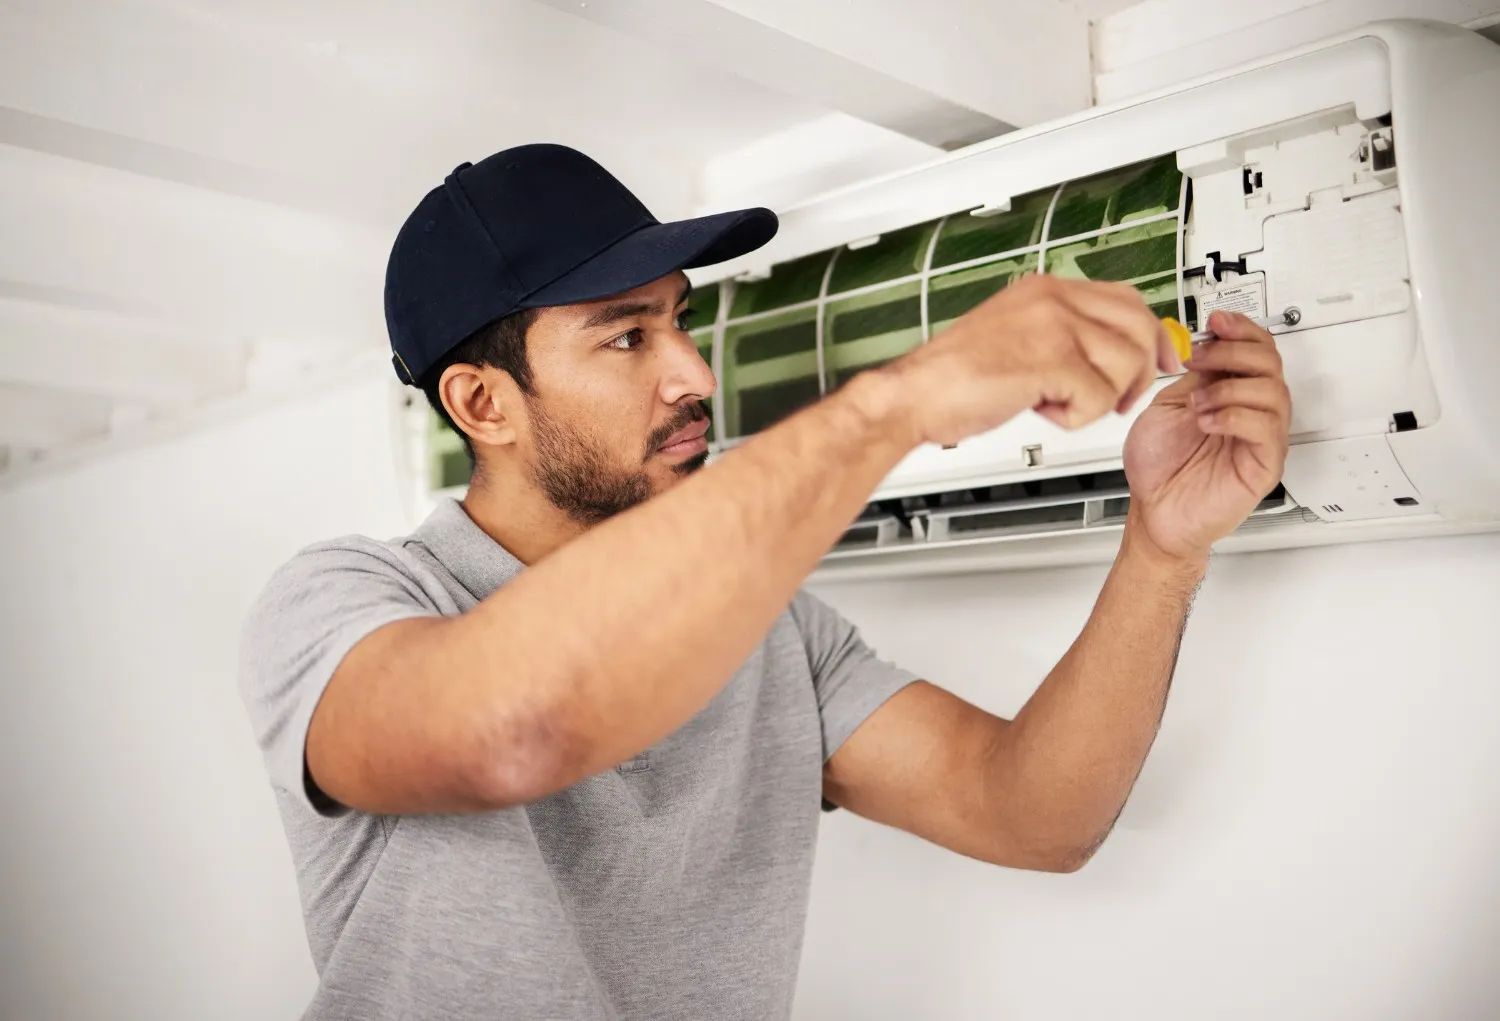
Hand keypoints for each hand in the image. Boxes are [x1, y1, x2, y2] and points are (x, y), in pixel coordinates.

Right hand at [883, 274, 1179, 447]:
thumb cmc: (953, 378)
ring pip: (1125, 365)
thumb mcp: (1014, 336)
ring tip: (1056, 402)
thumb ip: (1060, 333)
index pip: (1126, 298)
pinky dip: (1075, 418)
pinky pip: (1099, 397)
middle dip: (1136, 373)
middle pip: (1138, 328)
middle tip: (1113, 399)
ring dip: (1098, 399)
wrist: (914, 396)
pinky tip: (1041, 410)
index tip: (1158, 360)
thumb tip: (1109, 349)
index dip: (1150, 334)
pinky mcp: (1051, 361)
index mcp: (1045, 289)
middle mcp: (1053, 299)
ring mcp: (1053, 327)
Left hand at [1123, 310, 1291, 560]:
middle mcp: (1251, 412)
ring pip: (1274, 391)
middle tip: (1199, 359)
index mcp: (1231, 394)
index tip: (1216, 321)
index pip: (1256, 350)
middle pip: (1270, 363)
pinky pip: (1267, 428)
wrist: (1153, 511)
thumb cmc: (1159, 467)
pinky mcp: (1264, 464)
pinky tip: (1207, 421)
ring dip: (1230, 387)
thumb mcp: (1168, 405)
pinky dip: (1236, 416)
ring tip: (1198, 403)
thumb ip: (1193, 375)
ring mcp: (1261, 438)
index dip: (1242, 329)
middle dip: (1233, 351)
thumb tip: (1206, 343)